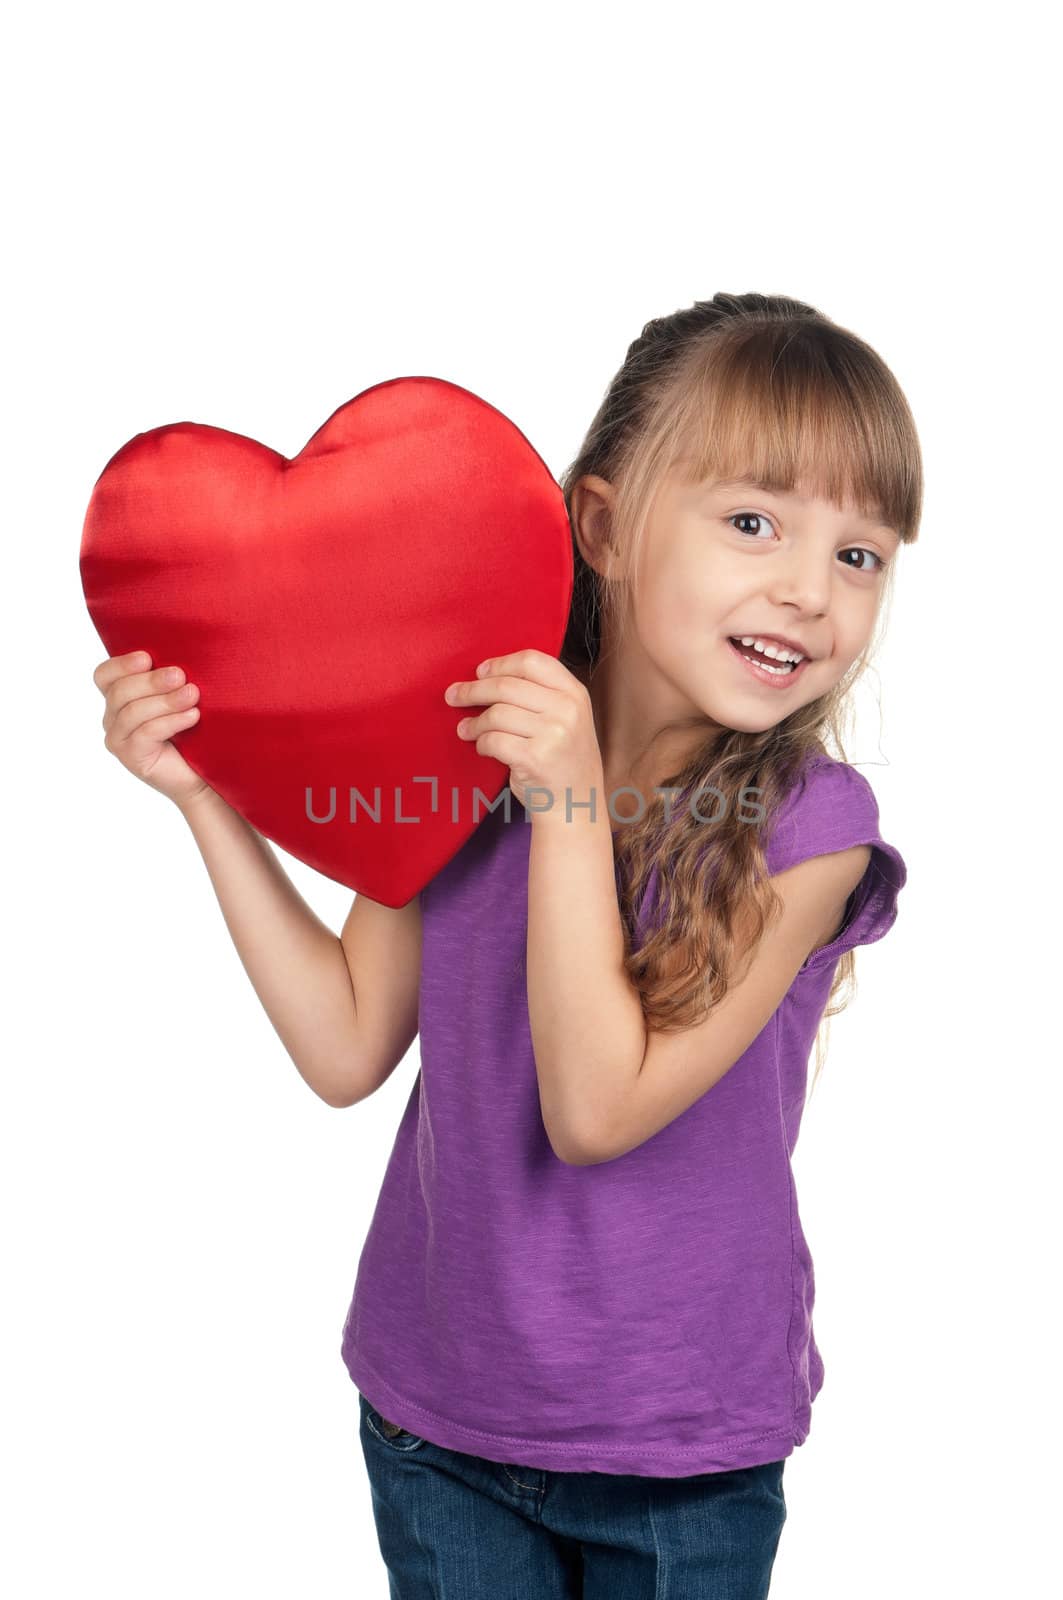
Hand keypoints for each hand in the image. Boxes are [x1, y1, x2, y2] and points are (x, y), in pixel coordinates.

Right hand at [93, 650, 216, 810]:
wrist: (206, 773)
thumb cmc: (196, 730)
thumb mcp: (182, 697)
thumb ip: (173, 676)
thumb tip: (182, 656)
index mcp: (120, 698)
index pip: (104, 675)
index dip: (121, 664)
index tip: (147, 658)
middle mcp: (113, 718)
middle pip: (119, 692)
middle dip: (151, 681)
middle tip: (180, 675)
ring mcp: (119, 740)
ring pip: (132, 712)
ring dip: (165, 701)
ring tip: (192, 695)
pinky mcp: (132, 758)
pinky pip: (145, 734)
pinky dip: (170, 721)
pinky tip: (192, 716)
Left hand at [443, 649, 603, 817]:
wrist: (576, 804)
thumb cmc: (563, 758)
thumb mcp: (568, 717)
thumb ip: (540, 693)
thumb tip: (485, 674)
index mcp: (575, 693)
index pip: (531, 661)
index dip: (500, 664)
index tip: (480, 672)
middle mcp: (567, 710)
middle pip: (506, 686)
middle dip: (473, 690)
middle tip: (453, 696)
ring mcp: (554, 734)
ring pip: (496, 714)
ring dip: (474, 723)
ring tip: (466, 729)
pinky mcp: (535, 758)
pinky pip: (493, 740)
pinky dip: (481, 743)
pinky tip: (483, 748)